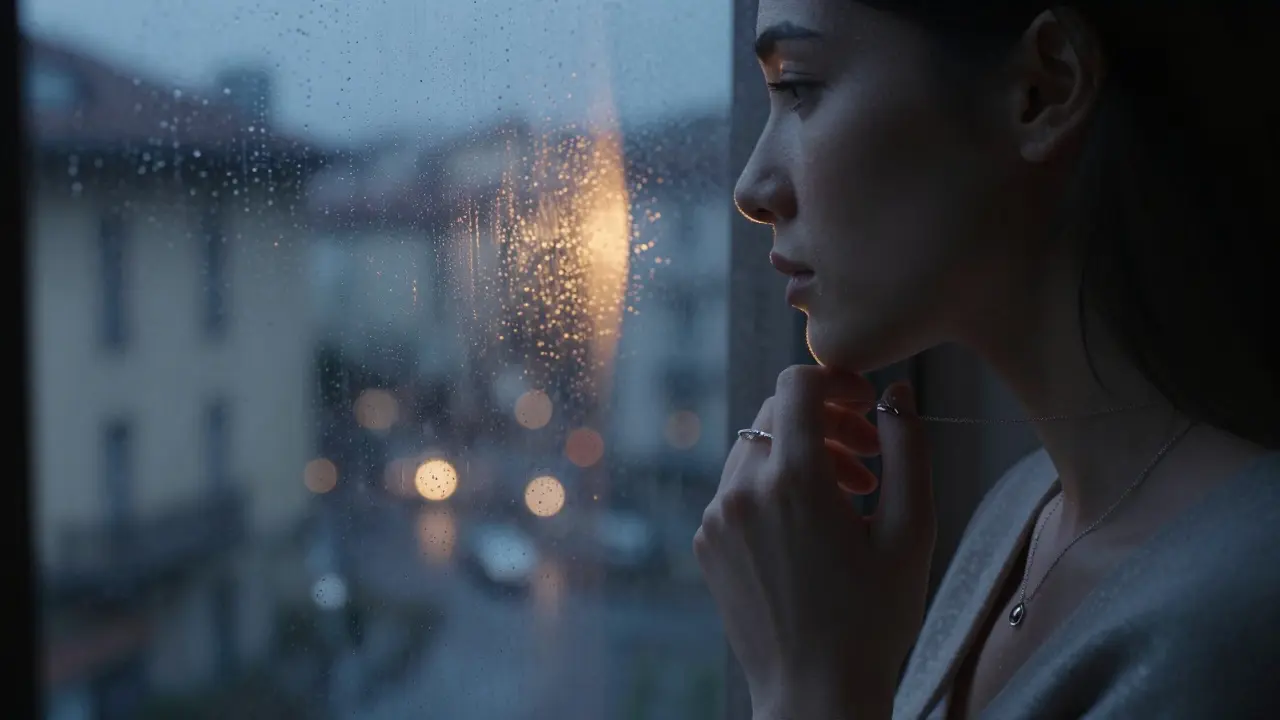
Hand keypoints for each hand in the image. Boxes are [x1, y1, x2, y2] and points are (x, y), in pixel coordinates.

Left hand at [694, 365, 936, 718]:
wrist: (815, 692)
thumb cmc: (873, 619)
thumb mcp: (910, 531)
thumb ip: (907, 449)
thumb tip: (897, 395)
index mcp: (794, 480)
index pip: (797, 384)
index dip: (837, 381)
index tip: (866, 408)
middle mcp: (743, 490)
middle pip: (778, 413)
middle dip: (827, 423)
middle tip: (869, 462)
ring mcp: (717, 517)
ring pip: (756, 448)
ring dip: (800, 456)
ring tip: (847, 498)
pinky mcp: (706, 542)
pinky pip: (737, 488)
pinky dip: (772, 488)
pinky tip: (809, 529)